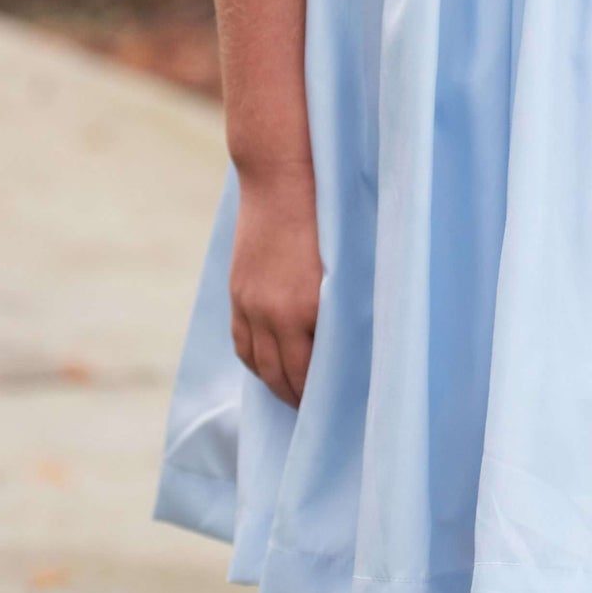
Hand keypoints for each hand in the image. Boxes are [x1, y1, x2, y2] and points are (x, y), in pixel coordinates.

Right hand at [230, 165, 322, 406]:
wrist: (280, 178)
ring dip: (276, 386)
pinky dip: (255, 363)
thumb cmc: (328, 213)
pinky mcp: (237, 293)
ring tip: (295, 397)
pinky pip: (242, 343)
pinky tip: (269, 369)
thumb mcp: (345, 262)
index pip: (314, 371)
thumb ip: (344, 304)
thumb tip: (354, 341)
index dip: (325, 394)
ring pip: (260, 365)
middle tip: (319, 415)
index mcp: (307, 307)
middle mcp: (274, 313)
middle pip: (284, 375)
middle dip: (300, 398)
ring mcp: (250, 304)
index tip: (340, 407)